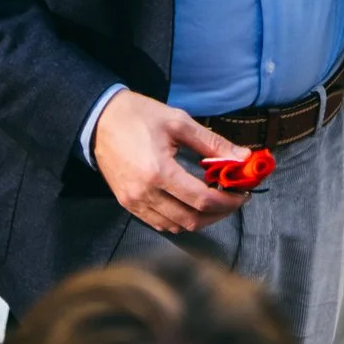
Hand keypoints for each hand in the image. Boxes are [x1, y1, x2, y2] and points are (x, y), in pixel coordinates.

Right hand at [90, 90, 248, 233]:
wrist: (100, 119)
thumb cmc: (138, 116)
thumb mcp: (179, 122)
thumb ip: (212, 143)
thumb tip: (242, 157)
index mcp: (159, 171)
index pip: (202, 199)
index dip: (227, 201)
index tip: (243, 194)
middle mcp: (145, 193)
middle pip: (191, 220)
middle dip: (219, 213)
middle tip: (233, 200)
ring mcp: (134, 202)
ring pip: (176, 227)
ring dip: (200, 219)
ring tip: (214, 201)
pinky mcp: (127, 204)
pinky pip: (159, 224)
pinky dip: (179, 220)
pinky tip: (189, 205)